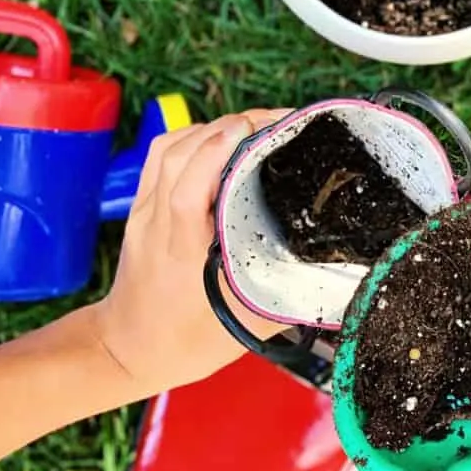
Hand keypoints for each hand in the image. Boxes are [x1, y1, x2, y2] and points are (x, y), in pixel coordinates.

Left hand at [92, 110, 288, 395]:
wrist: (125, 350)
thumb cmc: (184, 342)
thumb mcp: (245, 325)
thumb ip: (290, 299)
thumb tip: (345, 283)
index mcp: (182, 251)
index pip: (189, 187)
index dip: (220, 150)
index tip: (260, 129)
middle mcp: (158, 223)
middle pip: (181, 154)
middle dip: (230, 126)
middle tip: (279, 121)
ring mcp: (144, 212)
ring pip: (169, 148)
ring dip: (213, 127)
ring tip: (256, 125)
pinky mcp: (140, 207)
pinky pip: (160, 155)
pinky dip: (192, 137)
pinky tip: (220, 138)